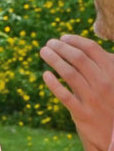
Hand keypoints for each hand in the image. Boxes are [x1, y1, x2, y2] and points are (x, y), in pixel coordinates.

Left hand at [42, 34, 113, 150]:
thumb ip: (107, 65)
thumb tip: (91, 48)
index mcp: (113, 71)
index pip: (91, 49)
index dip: (75, 40)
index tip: (62, 37)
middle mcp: (103, 82)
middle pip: (77, 58)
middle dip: (61, 47)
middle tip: (49, 43)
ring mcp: (92, 98)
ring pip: (69, 73)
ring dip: (53, 59)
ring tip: (43, 52)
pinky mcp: (82, 113)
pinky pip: (64, 95)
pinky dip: (53, 83)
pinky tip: (45, 75)